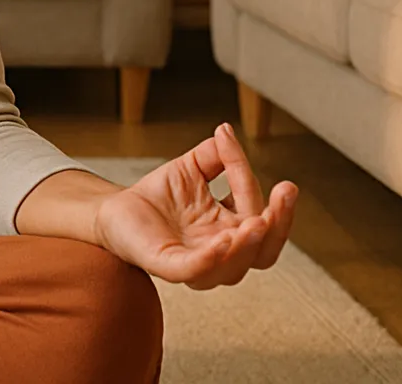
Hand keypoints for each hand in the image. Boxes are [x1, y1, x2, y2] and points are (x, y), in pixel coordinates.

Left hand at [91, 122, 297, 289]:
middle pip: (263, 252)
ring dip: (249, 245)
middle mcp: (222, 253)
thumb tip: (225, 131)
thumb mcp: (191, 169)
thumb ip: (215, 155)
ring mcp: (197, 264)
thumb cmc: (159, 195)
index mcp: (232, 231)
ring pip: (235, 268)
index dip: (251, 180)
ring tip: (256, 220)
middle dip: (280, 224)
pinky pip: (195, 270)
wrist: (116, 209)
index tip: (229, 141)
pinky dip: (212, 259)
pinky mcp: (168, 266)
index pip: (259, 214)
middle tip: (285, 192)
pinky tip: (223, 239)